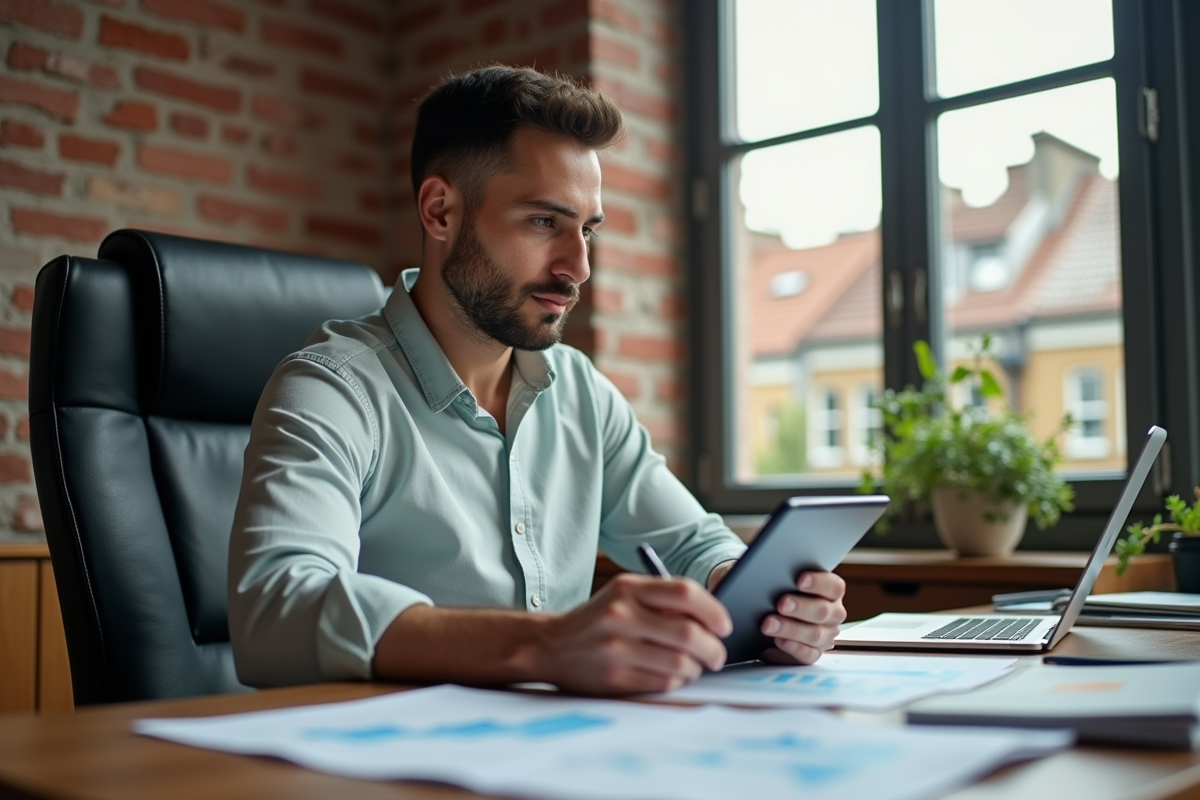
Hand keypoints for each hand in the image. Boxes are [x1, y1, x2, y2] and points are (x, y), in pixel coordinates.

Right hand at [539, 574, 732, 694]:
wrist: (550, 646)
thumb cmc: (598, 619)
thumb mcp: (624, 595)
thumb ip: (662, 600)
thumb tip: (713, 618)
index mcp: (627, 587)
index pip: (684, 592)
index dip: (713, 610)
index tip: (724, 625)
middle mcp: (620, 614)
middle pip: (687, 632)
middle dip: (713, 647)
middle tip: (718, 654)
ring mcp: (616, 648)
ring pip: (679, 662)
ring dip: (697, 668)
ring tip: (695, 666)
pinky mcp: (614, 677)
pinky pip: (663, 682)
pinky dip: (678, 681)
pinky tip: (674, 675)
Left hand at [758, 571, 845, 664]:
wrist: (776, 617)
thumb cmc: (785, 592)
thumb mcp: (789, 581)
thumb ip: (789, 574)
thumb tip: (773, 567)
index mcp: (832, 592)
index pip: (834, 587)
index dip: (819, 582)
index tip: (800, 579)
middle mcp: (833, 615)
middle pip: (822, 611)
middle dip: (800, 607)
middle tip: (781, 604)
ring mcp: (826, 636)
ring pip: (814, 634)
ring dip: (790, 628)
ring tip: (768, 624)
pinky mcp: (813, 653)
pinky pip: (807, 654)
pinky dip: (792, 648)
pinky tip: (778, 641)